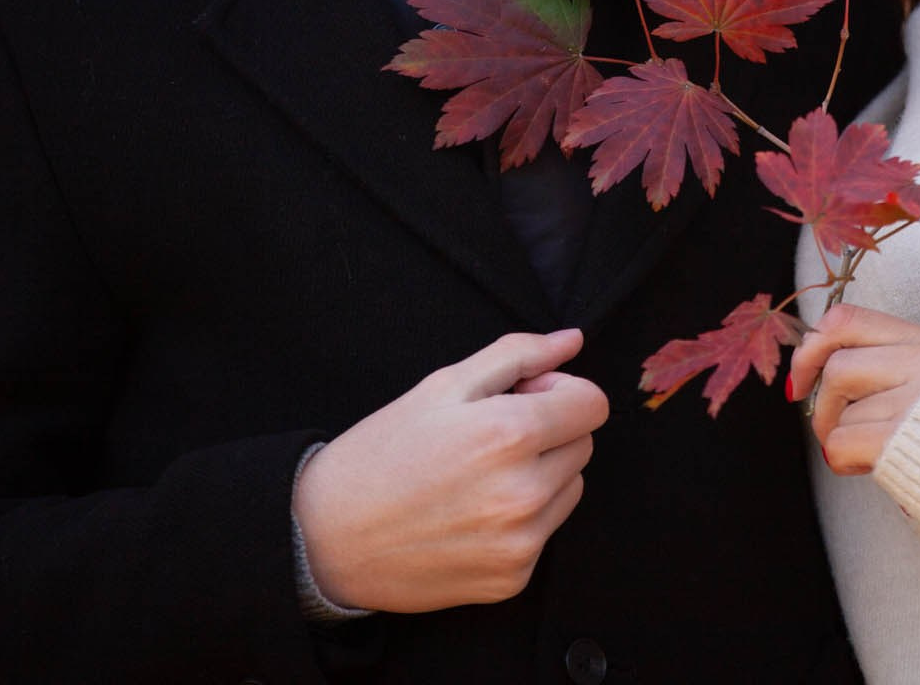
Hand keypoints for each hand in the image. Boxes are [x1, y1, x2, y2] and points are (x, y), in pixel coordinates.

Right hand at [293, 328, 607, 611]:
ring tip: (478, 477)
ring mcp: (520, 542)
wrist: (326, 538)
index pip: (593, 405)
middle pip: (584, 445)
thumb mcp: (443, 387)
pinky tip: (471, 514)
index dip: (561, 393)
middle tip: (489, 437)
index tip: (524, 398)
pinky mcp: (512, 579)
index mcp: (510, 435)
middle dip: (550, 433)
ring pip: (570, 489)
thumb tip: (572, 341)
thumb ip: (518, 356)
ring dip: (542, 476)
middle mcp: (524, 493)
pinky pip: (545, 533)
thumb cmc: (382, 453)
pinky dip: (521, 520)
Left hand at [785, 305, 919, 475]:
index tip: (802, 379)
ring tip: (871, 452)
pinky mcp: (900, 439)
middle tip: (832, 429)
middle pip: (837, 366)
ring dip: (840, 437)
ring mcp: (914, 400)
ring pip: (838, 410)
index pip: (848, 318)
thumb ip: (887, 363)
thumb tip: (811, 357)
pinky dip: (843, 461)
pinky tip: (871, 468)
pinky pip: (840, 442)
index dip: (812, 346)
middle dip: (822, 405)